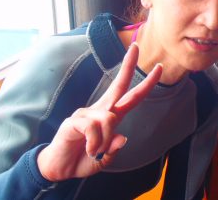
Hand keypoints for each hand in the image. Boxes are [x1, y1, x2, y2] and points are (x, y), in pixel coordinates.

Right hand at [37, 43, 161, 180]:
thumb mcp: (104, 158)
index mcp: (110, 116)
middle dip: (128, 65)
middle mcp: (99, 110)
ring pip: (109, 118)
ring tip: (95, 151)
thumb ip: (114, 148)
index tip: (159, 68)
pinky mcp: (74, 121)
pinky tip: (88, 149)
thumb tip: (122, 138)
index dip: (146, 84)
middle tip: (136, 46)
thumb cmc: (82, 159)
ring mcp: (86, 114)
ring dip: (105, 140)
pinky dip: (95, 143)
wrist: (59, 169)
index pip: (131, 97)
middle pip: (118, 84)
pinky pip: (93, 128)